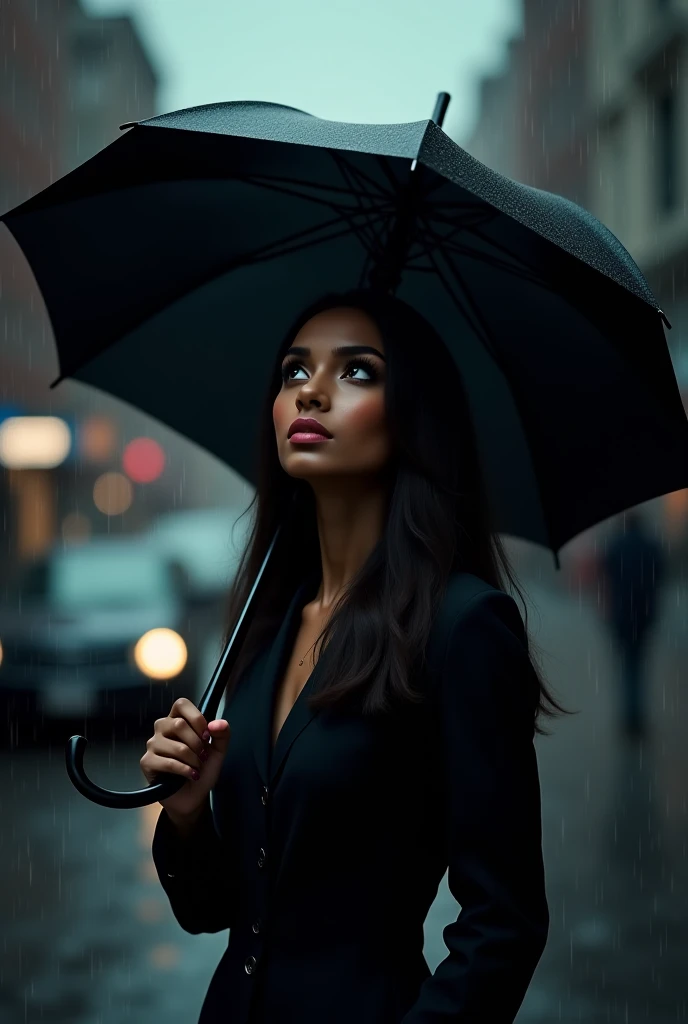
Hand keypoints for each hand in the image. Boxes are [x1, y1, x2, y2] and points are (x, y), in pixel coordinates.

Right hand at [139, 697, 230, 818]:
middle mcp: (162, 729)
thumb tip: (217, 723)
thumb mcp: (218, 751)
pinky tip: (190, 775)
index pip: (181, 704)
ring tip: (196, 768)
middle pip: (178, 724)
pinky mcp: (147, 762)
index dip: (196, 718)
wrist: (194, 795)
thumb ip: (222, 734)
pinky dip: (184, 770)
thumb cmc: (202, 769)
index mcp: (177, 720)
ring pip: (176, 746)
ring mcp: (152, 745)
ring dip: (192, 760)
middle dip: (197, 744)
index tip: (206, 735)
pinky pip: (167, 762)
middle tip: (203, 756)